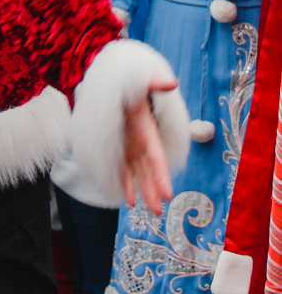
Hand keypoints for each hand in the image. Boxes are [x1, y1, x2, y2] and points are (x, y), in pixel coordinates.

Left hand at [122, 78, 177, 214]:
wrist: (120, 91)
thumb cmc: (133, 88)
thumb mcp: (142, 84)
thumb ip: (156, 83)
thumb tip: (173, 81)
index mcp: (148, 132)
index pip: (157, 158)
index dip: (161, 176)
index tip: (168, 194)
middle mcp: (142, 144)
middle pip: (149, 172)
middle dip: (154, 190)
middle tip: (159, 212)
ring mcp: (132, 149)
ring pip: (139, 175)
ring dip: (144, 192)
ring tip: (150, 211)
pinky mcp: (122, 150)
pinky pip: (124, 171)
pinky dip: (127, 185)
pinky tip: (129, 201)